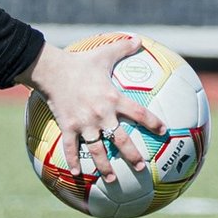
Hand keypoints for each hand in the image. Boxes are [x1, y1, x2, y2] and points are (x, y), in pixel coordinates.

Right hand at [26, 36, 166, 179]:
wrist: (53, 70)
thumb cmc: (80, 62)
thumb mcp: (104, 54)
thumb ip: (123, 48)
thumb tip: (138, 38)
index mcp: (113, 99)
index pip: (139, 113)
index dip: (153, 123)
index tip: (164, 131)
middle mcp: (101, 114)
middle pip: (121, 139)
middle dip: (132, 155)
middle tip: (142, 167)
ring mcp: (84, 123)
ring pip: (97, 150)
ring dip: (105, 166)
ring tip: (112, 179)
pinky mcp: (68, 126)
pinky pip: (71, 148)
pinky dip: (73, 160)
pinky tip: (76, 173)